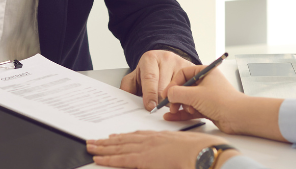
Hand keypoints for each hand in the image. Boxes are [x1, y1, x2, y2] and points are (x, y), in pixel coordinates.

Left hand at [87, 131, 238, 168]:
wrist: (204, 153)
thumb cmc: (200, 152)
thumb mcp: (184, 150)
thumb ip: (173, 152)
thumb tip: (170, 158)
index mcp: (161, 138)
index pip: (137, 136)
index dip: (123, 137)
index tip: (113, 136)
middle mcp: (151, 140)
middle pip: (124, 140)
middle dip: (108, 141)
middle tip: (94, 141)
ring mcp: (146, 148)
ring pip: (119, 147)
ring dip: (103, 147)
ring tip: (91, 146)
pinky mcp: (144, 158)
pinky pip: (121, 158)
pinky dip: (108, 157)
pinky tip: (98, 157)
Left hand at [121, 50, 193, 110]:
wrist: (163, 60)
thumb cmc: (148, 71)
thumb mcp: (135, 77)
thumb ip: (128, 88)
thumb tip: (126, 102)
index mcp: (150, 58)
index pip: (150, 78)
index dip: (150, 94)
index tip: (150, 107)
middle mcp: (167, 58)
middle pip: (165, 86)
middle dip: (161, 101)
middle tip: (158, 110)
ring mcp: (181, 63)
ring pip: (179, 89)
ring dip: (175, 100)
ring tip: (169, 105)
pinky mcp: (192, 69)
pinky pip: (189, 88)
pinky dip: (185, 98)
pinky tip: (180, 101)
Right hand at [159, 65, 245, 133]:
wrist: (238, 117)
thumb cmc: (222, 101)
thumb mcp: (194, 95)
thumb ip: (177, 93)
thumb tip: (168, 94)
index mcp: (205, 72)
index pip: (183, 74)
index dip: (173, 84)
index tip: (166, 94)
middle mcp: (206, 82)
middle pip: (184, 87)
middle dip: (175, 97)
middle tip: (170, 105)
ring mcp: (207, 96)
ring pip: (187, 99)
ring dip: (179, 106)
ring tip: (174, 112)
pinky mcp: (208, 108)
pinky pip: (191, 109)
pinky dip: (182, 113)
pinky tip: (172, 117)